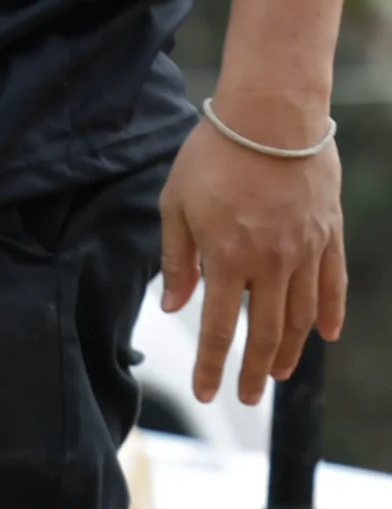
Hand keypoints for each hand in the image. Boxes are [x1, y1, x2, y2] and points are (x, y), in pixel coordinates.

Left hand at [159, 108, 345, 403]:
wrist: (274, 111)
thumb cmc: (215, 154)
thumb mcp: (175, 205)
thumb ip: (177, 260)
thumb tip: (174, 307)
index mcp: (227, 258)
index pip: (216, 329)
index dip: (211, 366)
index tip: (205, 393)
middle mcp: (271, 261)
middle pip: (265, 332)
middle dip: (254, 370)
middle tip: (247, 397)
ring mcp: (305, 247)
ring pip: (301, 313)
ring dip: (291, 349)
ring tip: (280, 374)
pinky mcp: (329, 230)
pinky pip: (333, 281)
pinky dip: (330, 312)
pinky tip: (326, 335)